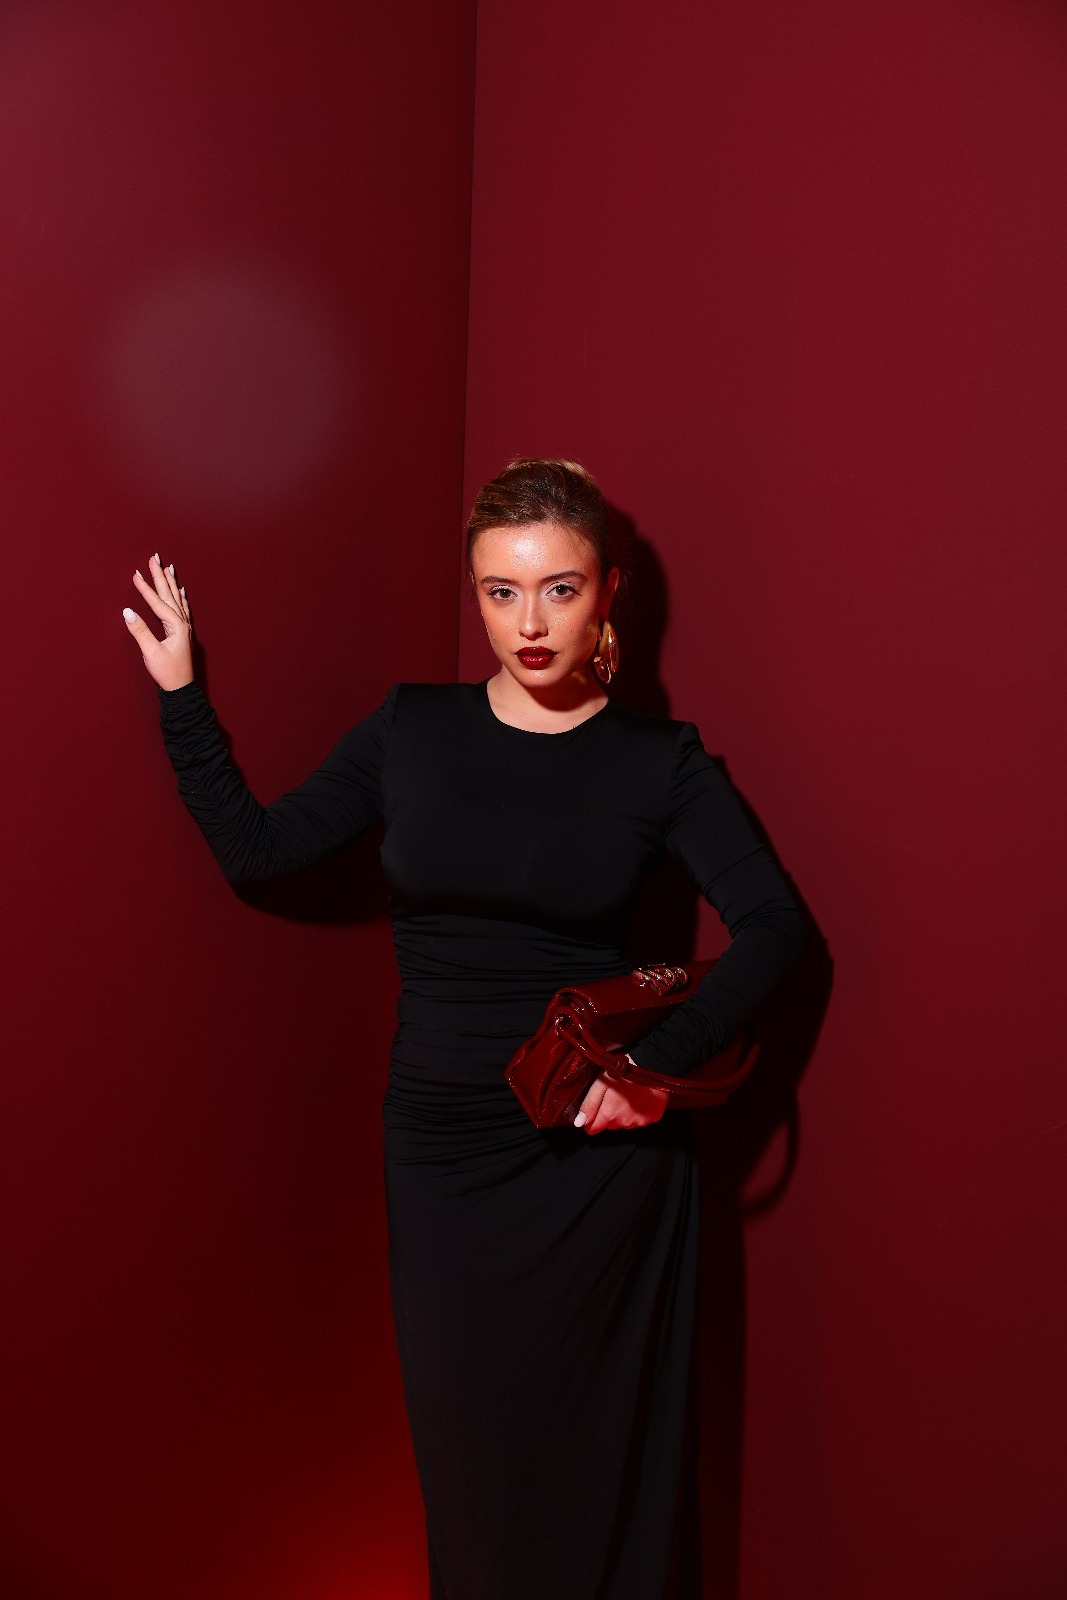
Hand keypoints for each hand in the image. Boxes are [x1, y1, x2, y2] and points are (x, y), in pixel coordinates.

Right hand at [123, 554, 193, 690]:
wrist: (181, 688)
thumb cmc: (168, 672)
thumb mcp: (151, 653)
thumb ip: (139, 631)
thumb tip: (127, 612)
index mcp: (176, 626)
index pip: (158, 602)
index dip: (145, 588)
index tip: (136, 574)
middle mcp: (182, 623)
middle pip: (169, 594)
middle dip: (161, 575)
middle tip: (155, 557)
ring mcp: (184, 627)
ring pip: (176, 599)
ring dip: (170, 582)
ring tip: (168, 567)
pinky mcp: (182, 633)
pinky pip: (182, 608)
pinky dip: (180, 597)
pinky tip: (181, 591)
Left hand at [573, 1059, 669, 1134]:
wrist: (653, 1065)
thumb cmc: (624, 1072)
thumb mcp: (600, 1083)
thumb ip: (589, 1104)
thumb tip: (579, 1123)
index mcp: (609, 1115)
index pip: (592, 1129)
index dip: (591, 1119)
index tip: (595, 1107)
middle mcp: (624, 1123)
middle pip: (609, 1126)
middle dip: (608, 1114)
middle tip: (613, 1095)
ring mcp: (640, 1122)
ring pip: (624, 1123)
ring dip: (623, 1113)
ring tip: (627, 1095)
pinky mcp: (653, 1118)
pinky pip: (640, 1120)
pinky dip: (638, 1111)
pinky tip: (639, 1098)